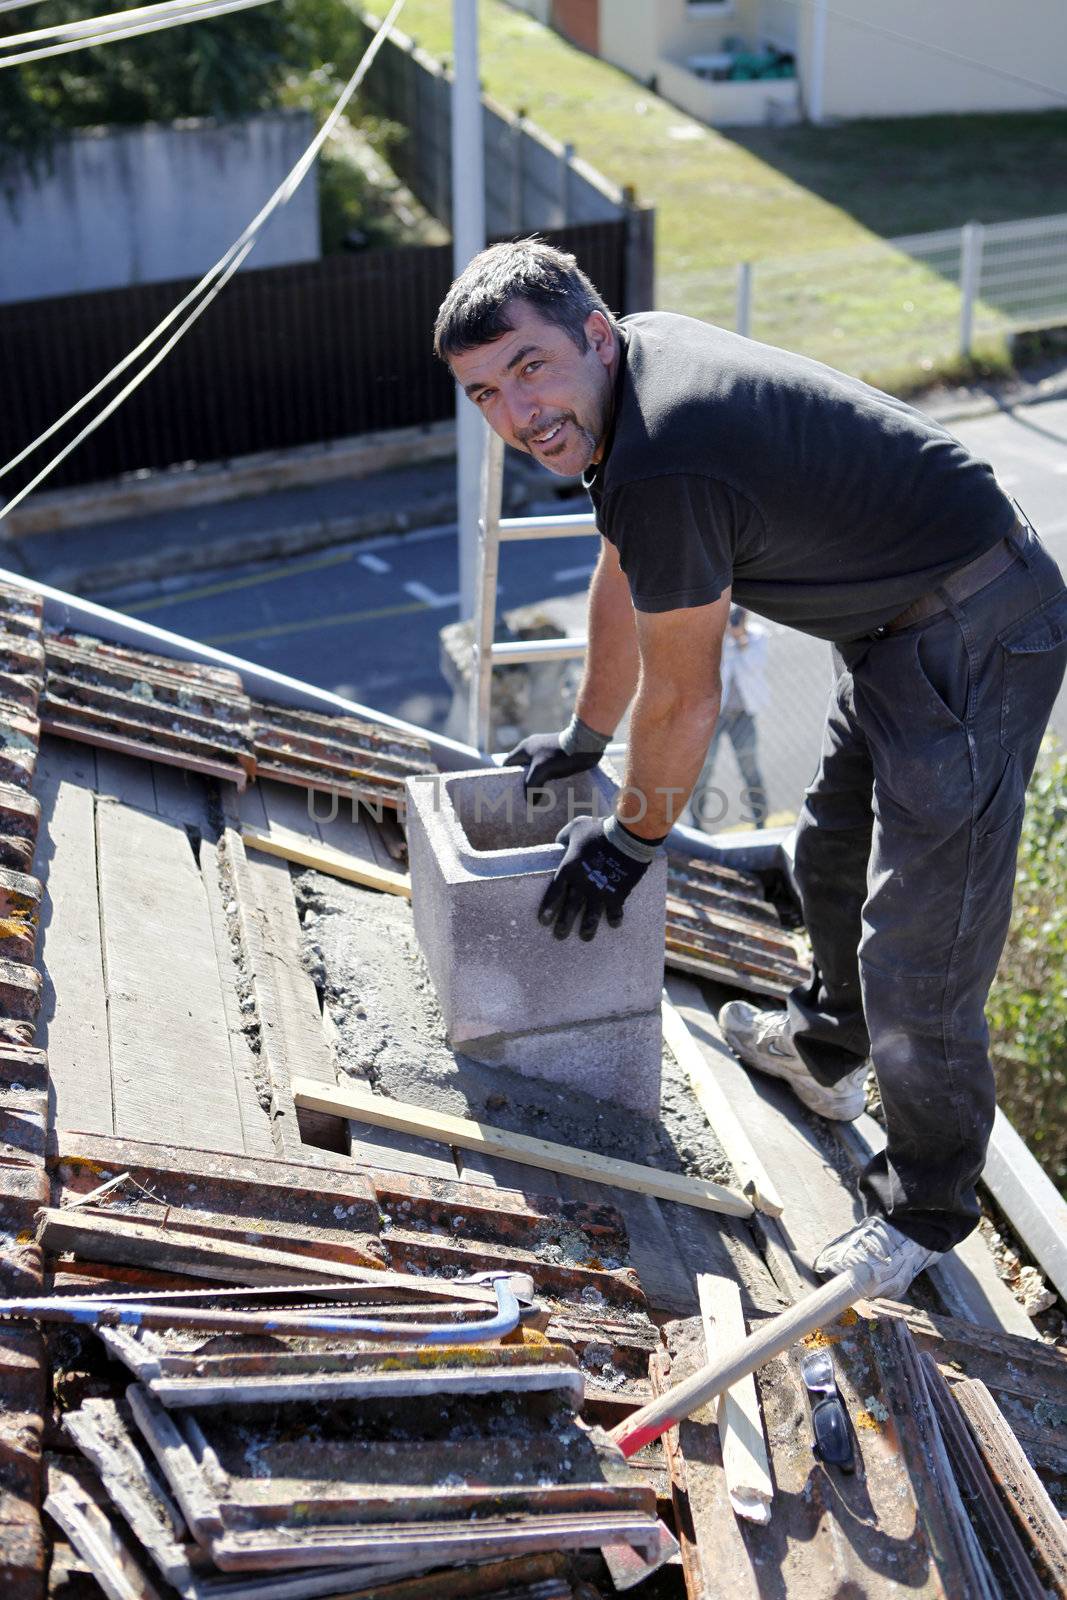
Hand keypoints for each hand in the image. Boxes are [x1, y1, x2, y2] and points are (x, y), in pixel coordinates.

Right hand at [503, 730, 603, 797]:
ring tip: (536, 799)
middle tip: (522, 799)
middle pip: (521, 769)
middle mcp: (533, 749)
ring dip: (536, 784)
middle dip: (521, 784)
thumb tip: (530, 801)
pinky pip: (548, 772)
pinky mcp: (558, 757)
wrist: (586, 744)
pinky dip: (547, 781)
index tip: (506, 792)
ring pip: (535, 772)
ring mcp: (546, 753)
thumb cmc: (561, 755)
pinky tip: (550, 793)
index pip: (507, 764)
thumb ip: (531, 786)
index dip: (504, 777)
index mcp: (524, 748)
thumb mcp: (541, 770)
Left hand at [538, 816, 649, 941]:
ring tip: (586, 938)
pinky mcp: (618, 894)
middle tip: (559, 936)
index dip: (548, 908)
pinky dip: (614, 918)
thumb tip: (558, 844)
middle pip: (570, 908)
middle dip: (564, 923)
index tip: (543, 921)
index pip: (554, 892)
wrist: (627, 837)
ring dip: (588, 927)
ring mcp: (600, 891)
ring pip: (591, 915)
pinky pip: (615, 910)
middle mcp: (582, 884)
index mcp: (569, 868)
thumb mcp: (576, 827)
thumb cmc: (599, 829)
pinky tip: (614, 925)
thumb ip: (564, 837)